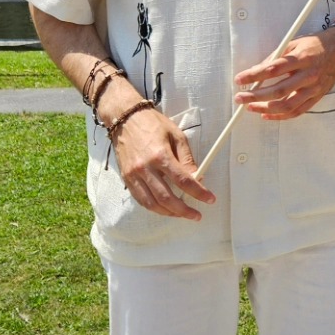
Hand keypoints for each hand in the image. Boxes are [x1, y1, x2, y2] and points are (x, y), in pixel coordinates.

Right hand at [112, 105, 216, 219]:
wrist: (125, 118)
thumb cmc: (153, 124)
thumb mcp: (176, 136)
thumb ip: (186, 159)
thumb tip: (197, 177)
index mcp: (160, 155)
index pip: (183, 181)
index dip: (198, 192)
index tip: (209, 199)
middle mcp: (145, 168)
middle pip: (166, 198)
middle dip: (183, 210)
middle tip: (196, 215)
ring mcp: (133, 175)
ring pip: (151, 203)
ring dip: (168, 213)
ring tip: (181, 214)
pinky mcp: (126, 178)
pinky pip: (140, 199)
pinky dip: (153, 207)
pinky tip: (164, 208)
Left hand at [233, 28, 334, 119]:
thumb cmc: (316, 45)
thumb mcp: (294, 43)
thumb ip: (277, 57)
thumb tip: (258, 70)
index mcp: (301, 58)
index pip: (273, 69)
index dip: (254, 75)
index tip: (240, 79)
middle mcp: (308, 75)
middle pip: (278, 90)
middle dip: (256, 96)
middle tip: (240, 97)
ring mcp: (314, 88)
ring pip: (287, 105)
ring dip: (266, 108)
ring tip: (251, 107)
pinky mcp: (317, 96)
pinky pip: (297, 111)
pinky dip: (281, 116)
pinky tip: (267, 114)